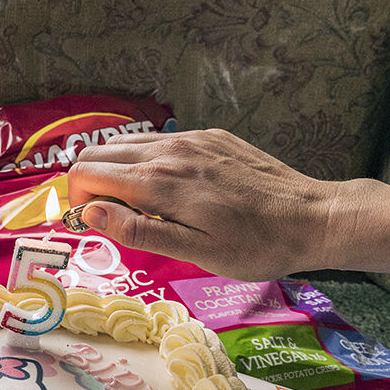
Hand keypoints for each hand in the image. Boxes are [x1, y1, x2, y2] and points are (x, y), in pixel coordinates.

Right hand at [64, 129, 340, 281]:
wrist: (313, 218)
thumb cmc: (255, 245)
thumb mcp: (195, 253)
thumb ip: (138, 231)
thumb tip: (89, 213)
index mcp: (159, 182)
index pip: (86, 172)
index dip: (76, 199)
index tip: (93, 223)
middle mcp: (169, 151)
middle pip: (98, 152)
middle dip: (89, 182)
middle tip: (112, 216)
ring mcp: (191, 140)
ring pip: (126, 142)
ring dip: (116, 169)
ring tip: (139, 203)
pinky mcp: (211, 137)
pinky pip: (160, 140)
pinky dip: (147, 159)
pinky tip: (172, 187)